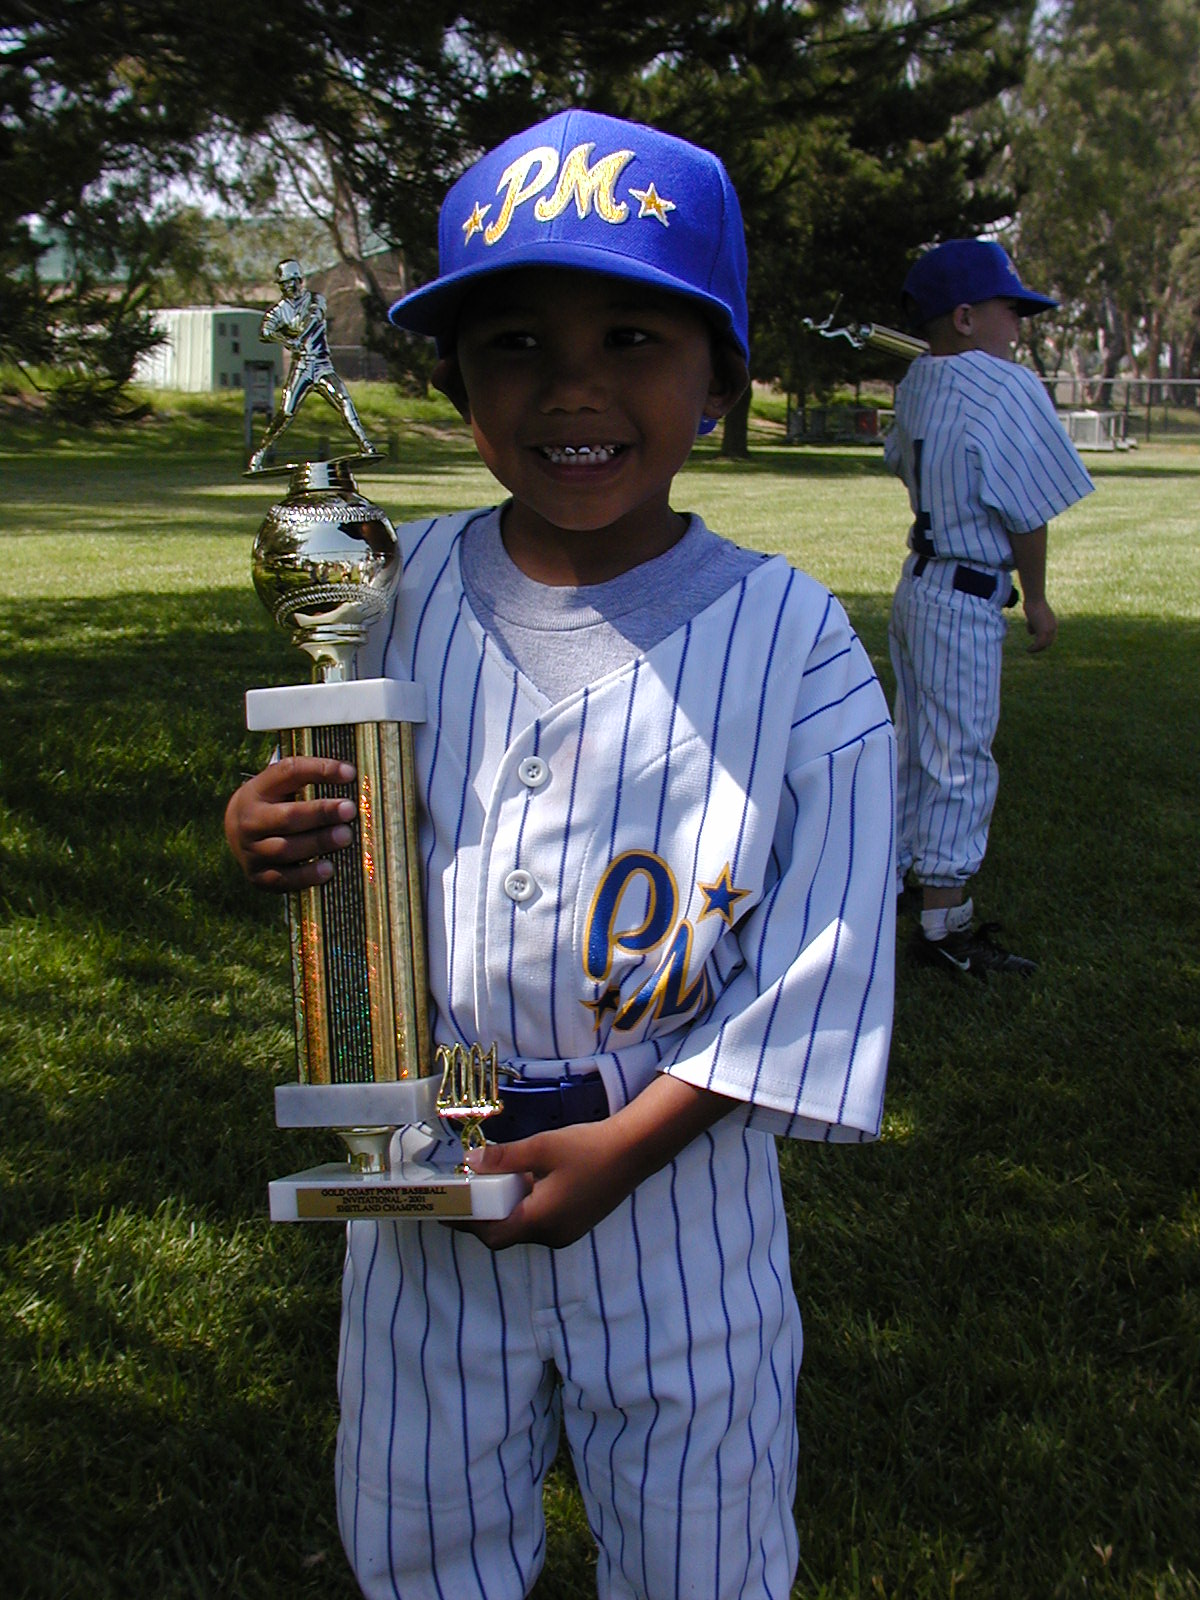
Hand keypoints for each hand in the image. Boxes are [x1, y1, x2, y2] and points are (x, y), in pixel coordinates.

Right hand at [224, 756, 356, 890]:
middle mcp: (251, 820)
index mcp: (258, 790)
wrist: (235, 834)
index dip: (320, 770)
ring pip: (285, 849)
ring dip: (318, 843)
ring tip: (345, 836)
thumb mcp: (280, 786)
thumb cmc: (273, 805)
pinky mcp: (258, 876)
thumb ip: (309, 780)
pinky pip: (283, 879)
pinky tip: (328, 869)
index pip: (289, 773)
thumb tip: (351, 775)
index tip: (350, 773)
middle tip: (350, 809)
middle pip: (287, 817)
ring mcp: (252, 850)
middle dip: (321, 813)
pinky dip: (307, 875)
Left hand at [455, 1075, 735, 1251]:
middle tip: (466, 1193)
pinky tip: (522, 1183)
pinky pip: (540, 1222)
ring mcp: (566, 1232)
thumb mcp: (540, 1147)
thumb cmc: (586, 1148)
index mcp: (540, 1220)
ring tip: (490, 1184)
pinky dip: (524, 1208)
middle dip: (484, 1216)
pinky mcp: (575, 1224)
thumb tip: (469, 1164)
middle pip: (506, 1234)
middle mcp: (551, 1235)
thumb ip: (503, 1159)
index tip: (449, 1208)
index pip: (492, 1234)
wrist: (633, 1151)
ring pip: (523, 1228)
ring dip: (505, 1211)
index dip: (468, 1223)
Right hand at [1023, 595, 1056, 652]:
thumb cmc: (1033, 604)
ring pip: (1044, 645)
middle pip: (1049, 643)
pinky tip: (1028, 650)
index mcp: (1053, 624)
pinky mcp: (1043, 631)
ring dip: (1036, 649)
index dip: (1044, 642)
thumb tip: (1032, 633)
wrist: (1035, 599)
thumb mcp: (1034, 617)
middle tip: (1032, 649)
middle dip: (1041, 647)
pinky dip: (1033, 649)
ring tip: (1029, 650)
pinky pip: (1038, 644)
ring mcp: (1049, 630)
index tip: (1036, 645)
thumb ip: (1034, 625)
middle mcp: (1053, 628)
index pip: (1051, 637)